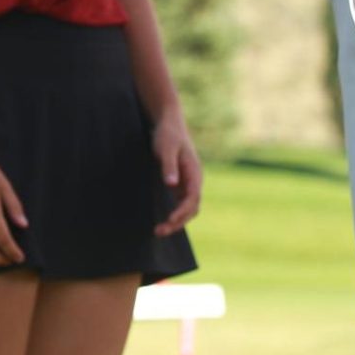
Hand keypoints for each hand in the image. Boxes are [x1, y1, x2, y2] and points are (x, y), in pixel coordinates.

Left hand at [151, 109, 201, 236]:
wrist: (168, 122)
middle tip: (159, 231)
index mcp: (194, 172)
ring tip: (159, 230)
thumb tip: (172, 184)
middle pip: (191, 208)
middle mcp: (194, 180)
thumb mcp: (166, 148)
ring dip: (176, 221)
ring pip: (187, 208)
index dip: (182, 211)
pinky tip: (163, 220)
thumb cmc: (168, 134)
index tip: (170, 220)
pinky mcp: (180, 182)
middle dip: (178, 222)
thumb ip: (169, 166)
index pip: (193, 198)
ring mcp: (188, 182)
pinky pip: (181, 203)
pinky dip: (174, 214)